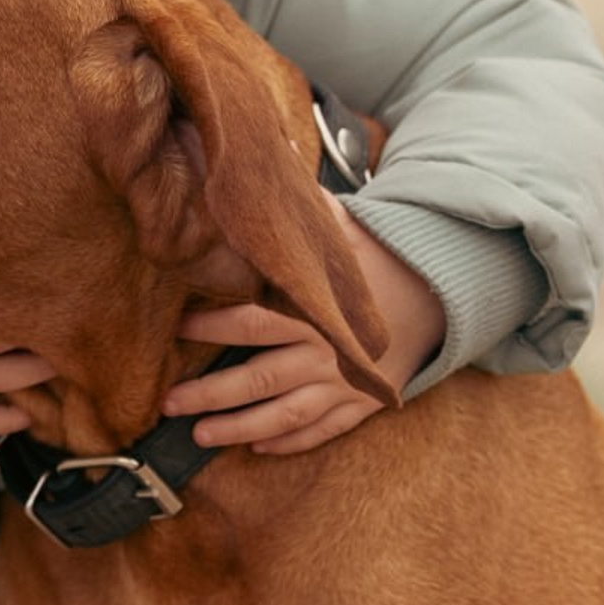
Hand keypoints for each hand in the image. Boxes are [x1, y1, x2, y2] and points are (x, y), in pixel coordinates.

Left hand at [161, 192, 445, 454]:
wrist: (434, 295)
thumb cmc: (374, 259)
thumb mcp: (339, 227)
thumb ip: (300, 208)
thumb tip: (265, 157)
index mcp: (311, 311)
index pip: (251, 322)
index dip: (211, 326)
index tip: (176, 327)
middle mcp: (323, 354)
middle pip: (257, 379)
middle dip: (209, 394)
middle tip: (169, 403)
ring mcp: (342, 384)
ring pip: (282, 415)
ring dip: (238, 427)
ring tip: (200, 435)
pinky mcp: (360, 404)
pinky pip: (320, 430)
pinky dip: (289, 442)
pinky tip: (257, 447)